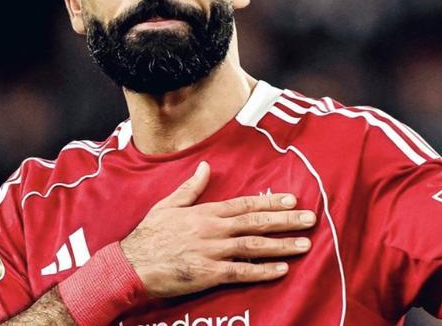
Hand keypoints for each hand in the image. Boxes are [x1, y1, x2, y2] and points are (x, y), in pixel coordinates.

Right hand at [120, 161, 315, 297]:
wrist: (131, 264)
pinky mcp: (209, 274)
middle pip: (256, 223)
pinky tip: (282, 270)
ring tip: (304, 244)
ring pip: (254, 247)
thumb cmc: (150, 234)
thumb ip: (191, 187)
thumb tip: (205, 167)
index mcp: (206, 212)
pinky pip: (241, 273)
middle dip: (285, 220)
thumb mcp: (168, 204)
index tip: (292, 199)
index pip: (245, 205)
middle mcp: (214, 230)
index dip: (270, 202)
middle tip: (310, 219)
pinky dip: (262, 272)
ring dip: (281, 245)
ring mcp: (213, 252)